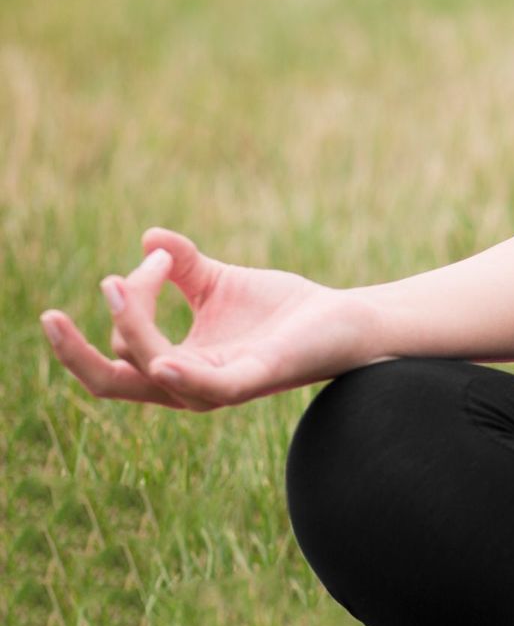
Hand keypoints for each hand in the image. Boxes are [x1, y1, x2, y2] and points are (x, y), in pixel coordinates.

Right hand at [39, 226, 388, 410]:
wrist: (345, 319)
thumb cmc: (283, 309)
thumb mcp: (219, 281)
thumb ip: (182, 265)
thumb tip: (148, 237)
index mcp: (176, 365)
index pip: (121, 346)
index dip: (126, 299)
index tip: (154, 256)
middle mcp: (189, 384)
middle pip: (114, 380)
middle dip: (76, 352)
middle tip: (55, 314)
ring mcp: (220, 386)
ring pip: (152, 374)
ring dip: (131, 330)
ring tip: (120, 289)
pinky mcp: (254, 379)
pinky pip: (208, 388)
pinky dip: (181, 376)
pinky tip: (160, 362)